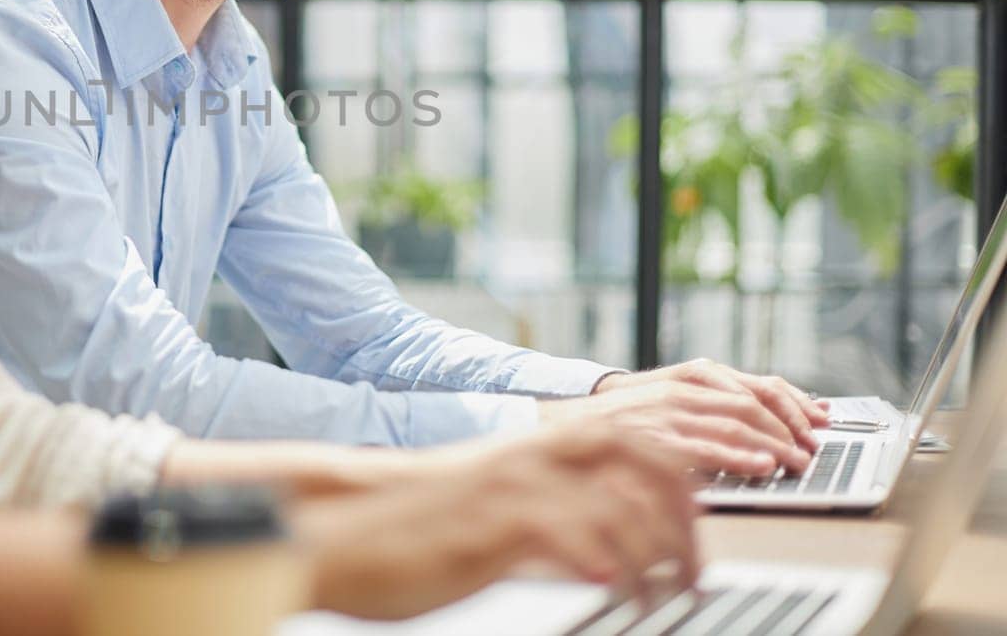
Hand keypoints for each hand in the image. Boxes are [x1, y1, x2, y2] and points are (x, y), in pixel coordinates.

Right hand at [291, 422, 699, 620]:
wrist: (341, 528)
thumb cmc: (409, 529)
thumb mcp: (489, 514)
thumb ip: (544, 519)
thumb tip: (601, 554)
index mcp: (533, 451)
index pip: (635, 445)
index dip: (683, 484)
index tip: (701, 531)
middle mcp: (533, 459)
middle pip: (646, 464)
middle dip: (687, 518)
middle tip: (696, 571)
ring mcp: (516, 488)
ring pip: (623, 506)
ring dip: (659, 556)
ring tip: (663, 598)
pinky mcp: (495, 524)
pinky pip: (578, 539)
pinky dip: (610, 567)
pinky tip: (614, 592)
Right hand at [541, 359, 831, 476]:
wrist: (565, 425)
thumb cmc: (622, 420)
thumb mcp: (670, 403)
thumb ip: (711, 410)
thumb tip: (762, 431)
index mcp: (694, 376)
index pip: (760, 385)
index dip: (797, 405)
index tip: (821, 423)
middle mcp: (686, 388)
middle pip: (755, 402)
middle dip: (791, 428)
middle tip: (813, 452)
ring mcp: (670, 410)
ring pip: (736, 423)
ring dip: (773, 445)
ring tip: (796, 463)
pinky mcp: (654, 435)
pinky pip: (705, 446)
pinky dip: (739, 456)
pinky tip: (760, 467)